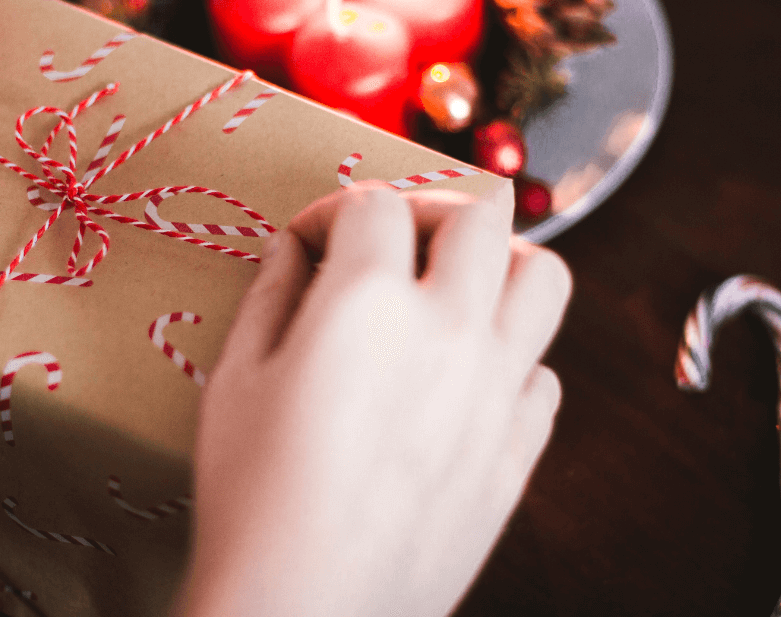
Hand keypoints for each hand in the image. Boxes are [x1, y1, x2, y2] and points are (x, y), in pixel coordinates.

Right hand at [180, 181, 571, 616]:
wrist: (306, 612)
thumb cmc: (254, 498)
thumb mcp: (236, 380)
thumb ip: (272, 294)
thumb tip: (295, 249)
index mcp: (369, 302)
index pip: (375, 204)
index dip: (332, 211)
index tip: (312, 242)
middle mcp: (450, 330)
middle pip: (480, 214)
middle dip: (430, 207)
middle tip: (395, 239)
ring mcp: (497, 391)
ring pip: (544, 277)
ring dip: (500, 265)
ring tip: (454, 289)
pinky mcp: (518, 450)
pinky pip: (544, 374)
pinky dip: (512, 359)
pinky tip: (465, 380)